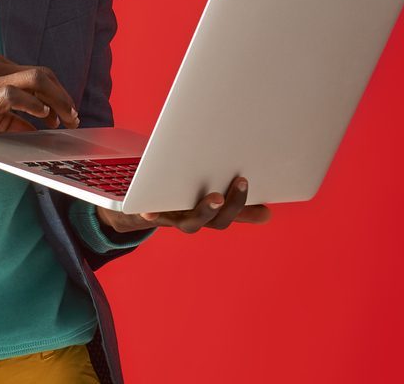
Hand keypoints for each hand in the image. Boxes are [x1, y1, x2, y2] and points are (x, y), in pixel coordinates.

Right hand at [0, 51, 79, 147]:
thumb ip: (6, 114)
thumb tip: (34, 127)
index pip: (36, 73)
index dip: (57, 91)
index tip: (66, 110)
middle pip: (42, 74)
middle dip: (63, 96)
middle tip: (73, 116)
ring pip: (36, 79)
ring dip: (58, 100)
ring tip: (65, 119)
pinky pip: (14, 95)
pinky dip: (33, 105)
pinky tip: (40, 117)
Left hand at [95, 174, 271, 233]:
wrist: (136, 206)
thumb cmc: (177, 196)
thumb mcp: (205, 197)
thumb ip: (231, 204)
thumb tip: (267, 214)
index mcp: (207, 215)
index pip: (231, 216)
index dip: (247, 210)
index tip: (267, 207)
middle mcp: (192, 220)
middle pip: (215, 220)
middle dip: (232, 204)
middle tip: (242, 181)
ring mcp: (172, 218)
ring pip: (191, 222)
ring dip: (204, 210)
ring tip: (215, 195)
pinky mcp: (150, 213)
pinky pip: (151, 215)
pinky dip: (151, 214)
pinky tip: (149, 212)